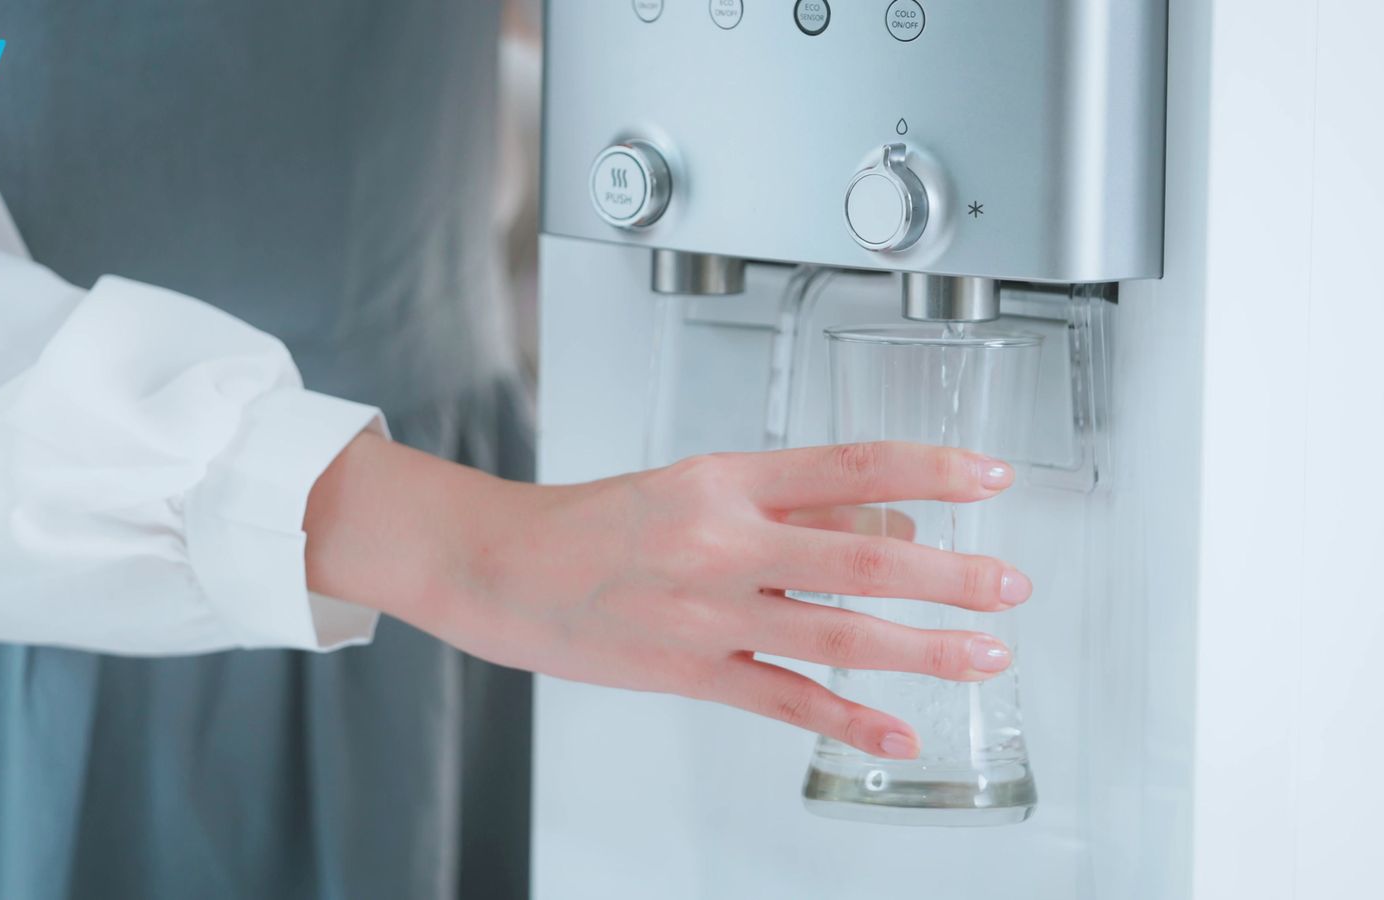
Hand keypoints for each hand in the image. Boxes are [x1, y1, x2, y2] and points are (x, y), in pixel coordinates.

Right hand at [304, 435, 1029, 759]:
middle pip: (863, 554)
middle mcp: (724, 540)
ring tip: (987, 656)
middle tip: (1012, 585)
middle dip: (952, 574)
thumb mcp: (693, 486)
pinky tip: (900, 736)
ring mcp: (709, 611)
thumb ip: (791, 503)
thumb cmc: (594, 522)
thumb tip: (892, 522)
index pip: (852, 464)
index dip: (933, 469)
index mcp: (726, 479)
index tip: (993, 478)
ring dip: (924, 648)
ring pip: (838, 631)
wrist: (500, 566)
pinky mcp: (690, 670)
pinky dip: (850, 721)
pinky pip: (785, 700)